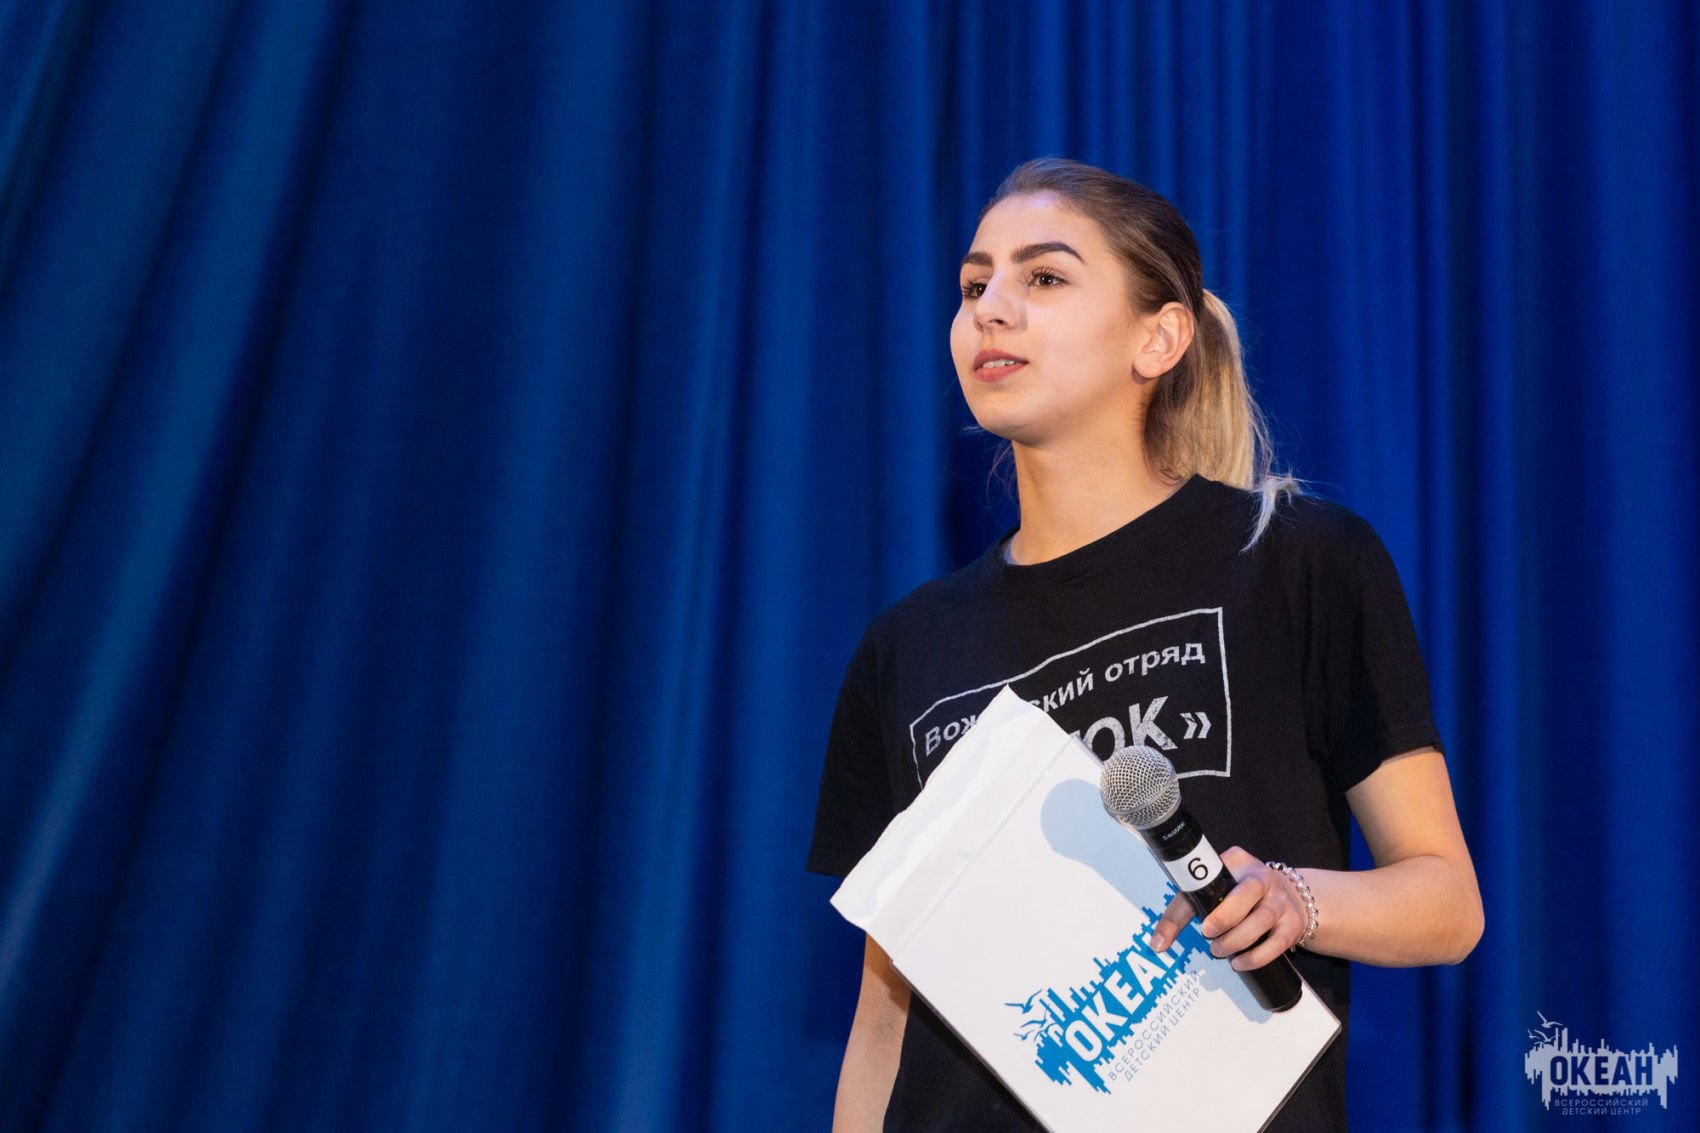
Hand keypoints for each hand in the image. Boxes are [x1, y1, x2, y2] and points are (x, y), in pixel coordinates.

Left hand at [1147, 846, 1304, 969]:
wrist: (1293, 898)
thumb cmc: (1242, 894)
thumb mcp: (1216, 889)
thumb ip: (1186, 908)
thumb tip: (1157, 943)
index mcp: (1236, 861)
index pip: (1210, 876)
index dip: (1198, 898)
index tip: (1192, 922)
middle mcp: (1262, 876)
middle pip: (1246, 893)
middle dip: (1224, 918)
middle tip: (1207, 934)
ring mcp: (1281, 900)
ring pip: (1262, 919)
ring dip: (1237, 940)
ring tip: (1219, 950)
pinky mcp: (1292, 924)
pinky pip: (1276, 943)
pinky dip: (1255, 957)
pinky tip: (1240, 963)